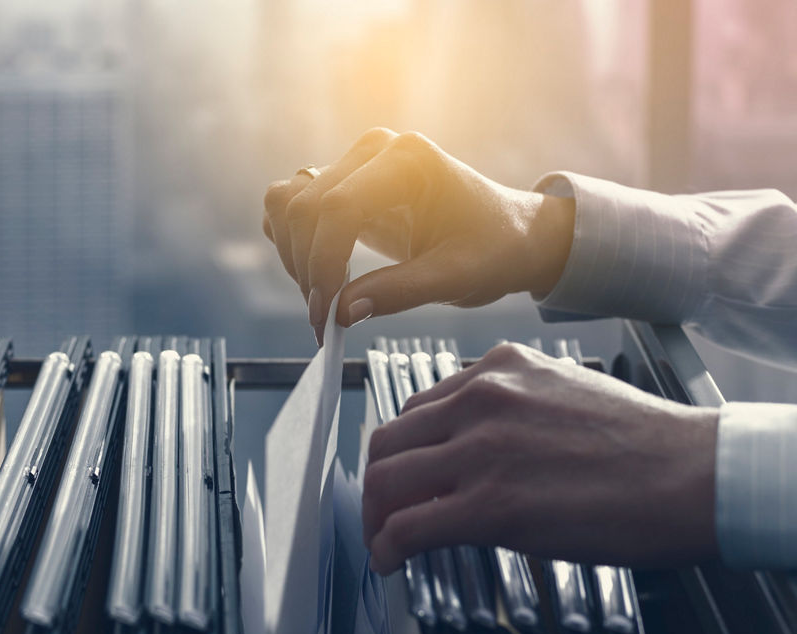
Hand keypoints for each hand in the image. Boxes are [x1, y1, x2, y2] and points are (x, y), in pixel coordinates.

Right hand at [262, 128, 574, 344]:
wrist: (509, 234)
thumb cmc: (493, 249)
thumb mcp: (456, 278)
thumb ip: (398, 292)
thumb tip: (341, 312)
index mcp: (409, 159)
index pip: (339, 206)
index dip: (323, 263)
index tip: (326, 314)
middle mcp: (375, 150)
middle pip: (305, 206)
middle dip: (306, 269)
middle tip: (324, 319)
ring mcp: (354, 163)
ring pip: (287, 204)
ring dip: (293, 256)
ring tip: (323, 300)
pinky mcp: (341, 183)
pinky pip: (289, 206)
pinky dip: (291, 245)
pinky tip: (319, 277)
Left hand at [362, 343, 719, 574]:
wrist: (695, 475)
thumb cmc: (649, 445)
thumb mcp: (568, 394)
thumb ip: (517, 409)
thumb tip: (485, 446)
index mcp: (501, 369)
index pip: (422, 407)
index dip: (406, 448)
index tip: (408, 474)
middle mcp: (482, 398)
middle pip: (391, 439)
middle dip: (379, 481)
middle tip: (383, 511)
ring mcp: (482, 450)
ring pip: (387, 480)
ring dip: (375, 517)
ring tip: (383, 540)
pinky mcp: (490, 505)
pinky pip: (408, 527)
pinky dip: (387, 547)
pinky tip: (392, 562)